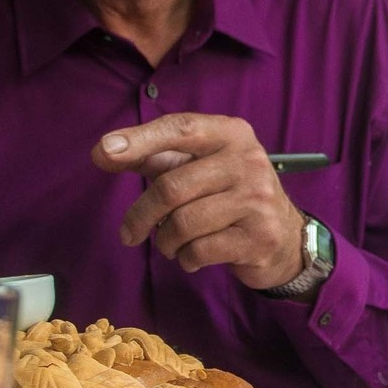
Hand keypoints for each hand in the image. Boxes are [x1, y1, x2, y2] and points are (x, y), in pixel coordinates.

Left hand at [96, 114, 303, 289]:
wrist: (283, 237)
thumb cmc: (229, 195)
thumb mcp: (199, 167)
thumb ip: (154, 157)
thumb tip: (103, 152)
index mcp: (231, 134)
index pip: (180, 128)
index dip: (140, 139)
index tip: (103, 152)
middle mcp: (248, 161)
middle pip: (172, 186)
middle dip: (141, 215)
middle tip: (129, 233)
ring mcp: (257, 199)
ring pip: (183, 223)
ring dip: (165, 241)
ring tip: (170, 244)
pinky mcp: (258, 237)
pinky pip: (199, 251)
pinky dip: (185, 259)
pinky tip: (191, 256)